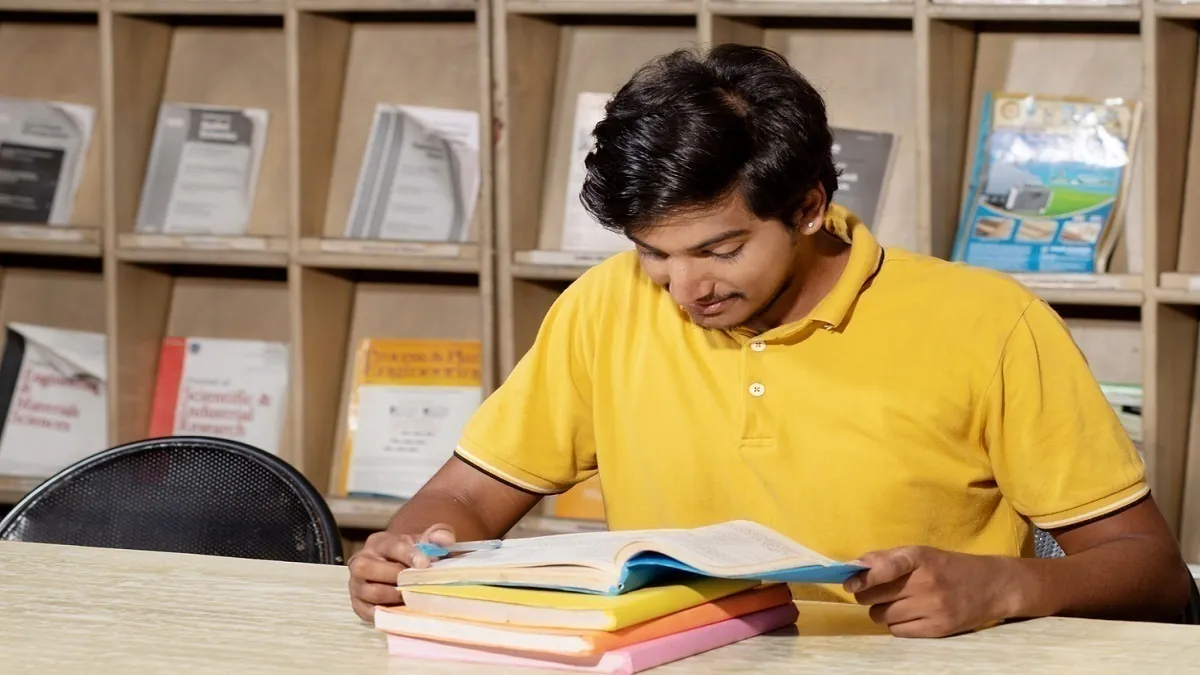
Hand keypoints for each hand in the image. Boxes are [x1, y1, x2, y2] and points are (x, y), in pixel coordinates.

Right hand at [347, 523, 456, 622]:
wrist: (401, 569)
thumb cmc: (413, 555)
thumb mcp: (426, 540)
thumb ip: (438, 535)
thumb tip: (445, 540)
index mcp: (378, 542)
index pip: (390, 546)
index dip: (408, 555)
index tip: (426, 564)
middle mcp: (361, 561)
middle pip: (368, 568)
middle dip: (396, 576)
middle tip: (418, 583)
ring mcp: (356, 584)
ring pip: (370, 591)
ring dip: (394, 596)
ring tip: (413, 597)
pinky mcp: (358, 605)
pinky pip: (369, 612)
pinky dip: (387, 613)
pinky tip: (403, 610)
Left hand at [842, 546, 1021, 637]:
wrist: (992, 586)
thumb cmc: (948, 567)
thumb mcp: (921, 554)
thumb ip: (887, 558)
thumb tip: (853, 566)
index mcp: (920, 558)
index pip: (887, 566)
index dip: (864, 576)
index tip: (848, 582)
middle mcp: (927, 582)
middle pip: (876, 596)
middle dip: (868, 594)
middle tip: (876, 592)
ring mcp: (934, 608)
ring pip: (883, 616)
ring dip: (882, 611)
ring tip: (898, 603)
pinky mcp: (939, 629)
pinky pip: (898, 631)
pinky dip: (897, 624)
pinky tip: (909, 615)